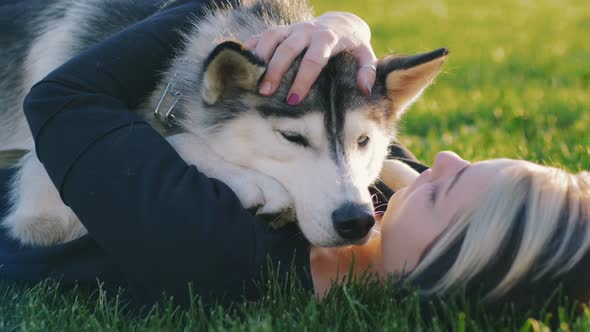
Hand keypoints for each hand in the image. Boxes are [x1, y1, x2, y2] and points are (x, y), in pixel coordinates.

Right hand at [244, 12, 376, 104]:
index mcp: (328, 39)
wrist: (341, 23)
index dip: (303, 79)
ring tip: (252, 80)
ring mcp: (292, 28)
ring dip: (260, 58)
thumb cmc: (352, 47)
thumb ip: (367, 71)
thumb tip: (365, 89)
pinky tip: (241, 63)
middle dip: (276, 70)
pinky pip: (262, 34)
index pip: (314, 59)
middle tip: (266, 92)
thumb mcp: (365, 56)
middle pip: (288, 48)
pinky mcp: (282, 30)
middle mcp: (308, 30)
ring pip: (272, 37)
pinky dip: (251, 47)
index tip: (294, 99)